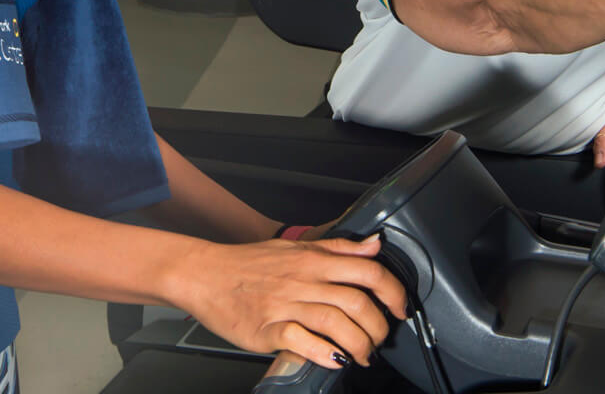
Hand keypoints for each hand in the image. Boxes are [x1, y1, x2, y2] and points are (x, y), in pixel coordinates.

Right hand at [174, 234, 405, 369]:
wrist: (204, 274)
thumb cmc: (248, 263)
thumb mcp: (296, 248)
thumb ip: (338, 248)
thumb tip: (374, 245)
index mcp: (313, 260)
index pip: (368, 270)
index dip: (393, 291)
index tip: (400, 308)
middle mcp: (303, 281)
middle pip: (357, 302)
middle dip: (378, 327)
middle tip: (380, 340)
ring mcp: (285, 305)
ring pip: (335, 323)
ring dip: (358, 345)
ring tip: (361, 355)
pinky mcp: (267, 329)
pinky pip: (302, 340)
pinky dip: (324, 353)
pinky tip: (334, 359)